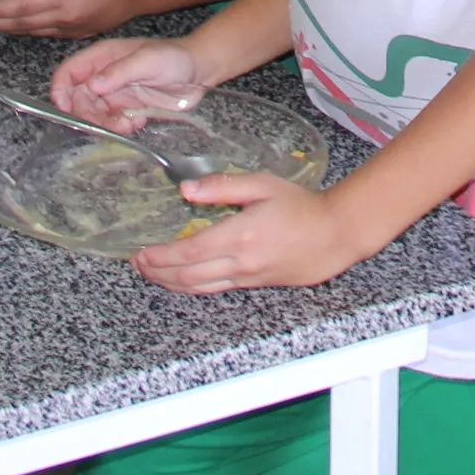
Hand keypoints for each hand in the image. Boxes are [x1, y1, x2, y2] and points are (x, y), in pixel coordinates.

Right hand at [48, 36, 203, 127]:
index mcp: (102, 57)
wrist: (199, 72)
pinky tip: (138, 123)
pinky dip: (120, 128)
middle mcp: (103, 76)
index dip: (60, 90)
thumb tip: (92, 85)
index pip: (68, 72)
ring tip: (128, 124)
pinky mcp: (126, 110)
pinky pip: (112, 124)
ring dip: (105, 124)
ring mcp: (114, 95)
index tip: (65, 108)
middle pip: (78, 99)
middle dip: (88, 114)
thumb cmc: (173, 57)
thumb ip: (120, 72)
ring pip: (94, 115)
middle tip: (110, 121)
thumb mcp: (147, 60)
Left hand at [131, 175, 366, 292]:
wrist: (336, 234)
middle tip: (138, 265)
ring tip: (152, 275)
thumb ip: (222, 187)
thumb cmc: (302, 206)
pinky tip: (184, 280)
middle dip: (158, 273)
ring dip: (172, 284)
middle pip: (188, 276)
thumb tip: (186, 190)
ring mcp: (248, 277)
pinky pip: (217, 289)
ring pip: (200, 288)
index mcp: (239, 236)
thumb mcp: (262, 185)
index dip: (161, 256)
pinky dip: (194, 287)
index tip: (140, 253)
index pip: (188, 252)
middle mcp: (240, 263)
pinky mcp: (256, 284)